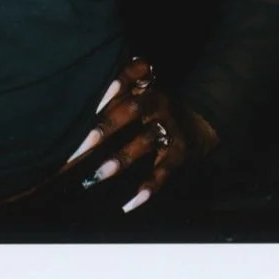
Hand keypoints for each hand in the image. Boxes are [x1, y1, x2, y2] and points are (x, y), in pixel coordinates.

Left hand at [60, 56, 219, 213]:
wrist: (201, 121)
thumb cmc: (156, 103)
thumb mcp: (143, 86)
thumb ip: (119, 84)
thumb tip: (78, 88)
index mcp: (146, 84)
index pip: (132, 75)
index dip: (118, 81)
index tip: (100, 93)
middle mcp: (158, 103)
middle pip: (130, 111)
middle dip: (105, 126)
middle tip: (81, 145)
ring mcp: (170, 129)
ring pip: (144, 142)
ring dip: (119, 160)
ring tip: (95, 177)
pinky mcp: (179, 154)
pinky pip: (163, 172)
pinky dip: (148, 189)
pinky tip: (129, 204)